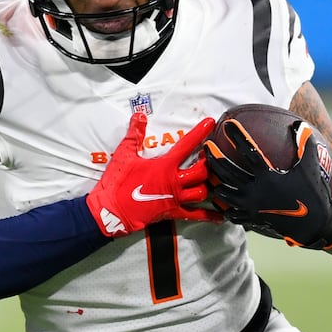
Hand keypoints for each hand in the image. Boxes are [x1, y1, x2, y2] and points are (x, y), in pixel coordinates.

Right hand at [85, 111, 216, 236]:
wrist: (111, 210)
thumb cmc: (117, 182)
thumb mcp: (124, 154)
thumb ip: (134, 134)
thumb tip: (139, 116)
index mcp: (164, 165)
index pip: (187, 144)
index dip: (200, 132)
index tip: (211, 123)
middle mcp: (173, 181)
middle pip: (202, 171)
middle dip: (209, 164)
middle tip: (211, 157)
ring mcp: (175, 198)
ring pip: (202, 192)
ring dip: (208, 186)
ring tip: (212, 181)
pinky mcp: (172, 213)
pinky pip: (195, 215)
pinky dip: (209, 215)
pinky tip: (220, 215)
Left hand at [206, 117, 331, 248]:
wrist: (313, 224)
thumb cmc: (312, 193)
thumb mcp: (310, 166)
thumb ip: (304, 144)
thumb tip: (300, 125)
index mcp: (268, 176)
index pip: (249, 151)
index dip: (238, 136)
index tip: (228, 124)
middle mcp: (255, 191)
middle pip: (227, 172)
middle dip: (214, 157)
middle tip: (206, 146)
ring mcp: (250, 206)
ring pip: (223, 194)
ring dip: (215, 182)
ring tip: (209, 173)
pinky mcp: (250, 219)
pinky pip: (231, 214)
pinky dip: (224, 207)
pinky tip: (222, 200)